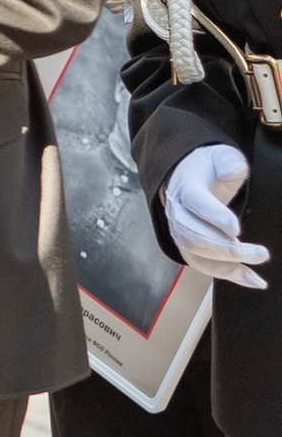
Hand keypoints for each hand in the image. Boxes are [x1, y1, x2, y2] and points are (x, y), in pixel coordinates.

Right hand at [166, 143, 261, 288]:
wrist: (187, 179)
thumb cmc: (208, 168)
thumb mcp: (219, 155)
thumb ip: (228, 162)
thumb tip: (233, 171)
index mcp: (185, 187)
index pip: (195, 202)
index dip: (214, 216)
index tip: (236, 228)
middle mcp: (177, 212)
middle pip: (193, 234)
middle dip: (224, 247)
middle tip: (257, 252)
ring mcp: (180, 233)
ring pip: (197, 254)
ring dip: (229, 264)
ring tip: (258, 264)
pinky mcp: (190, 248)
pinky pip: (206, 267)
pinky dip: (230, 275)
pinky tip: (253, 280)